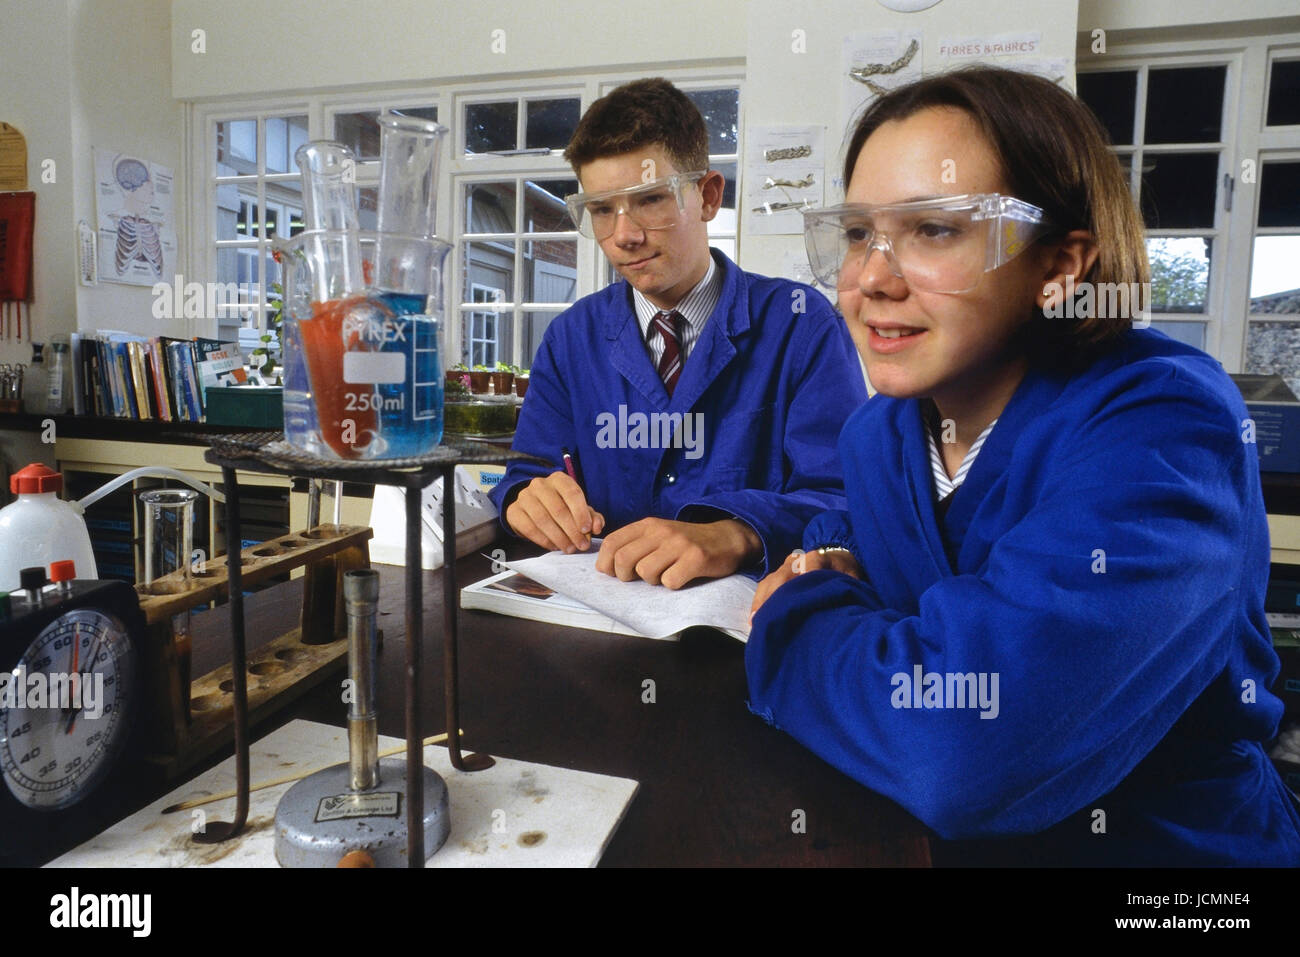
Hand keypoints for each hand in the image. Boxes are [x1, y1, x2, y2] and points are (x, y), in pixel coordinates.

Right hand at [505, 471, 605, 552]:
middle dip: (572, 531)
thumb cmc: (561, 506)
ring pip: (543, 520)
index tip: (588, 530)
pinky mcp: (514, 511)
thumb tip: (597, 527)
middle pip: (558, 509)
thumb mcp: (578, 508)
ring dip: (559, 538)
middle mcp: (540, 484)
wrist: (531, 508)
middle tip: (581, 545)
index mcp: (559, 479)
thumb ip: (592, 517)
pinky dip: (544, 540)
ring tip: (569, 548)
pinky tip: (554, 546)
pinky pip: (529, 528)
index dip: (581, 513)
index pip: (572, 493)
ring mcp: (524, 497)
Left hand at [594, 517, 761, 589]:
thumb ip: (634, 545)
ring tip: (665, 575)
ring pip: (645, 572)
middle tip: (637, 579)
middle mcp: (661, 531)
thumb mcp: (658, 535)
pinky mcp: (696, 558)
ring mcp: (679, 544)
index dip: (606, 563)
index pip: (612, 542)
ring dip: (652, 581)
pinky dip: (673, 585)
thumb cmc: (686, 543)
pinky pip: (670, 582)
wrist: (727, 538)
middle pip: (624, 559)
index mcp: (648, 525)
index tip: (612, 573)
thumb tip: (605, 567)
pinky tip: (682, 578)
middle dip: (625, 576)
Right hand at [750, 547, 863, 620]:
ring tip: (756, 621)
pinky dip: (759, 600)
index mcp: (818, 558)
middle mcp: (798, 560)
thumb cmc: (843, 572)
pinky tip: (754, 617)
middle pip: (782, 576)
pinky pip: (765, 585)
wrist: (836, 558)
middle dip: (773, 596)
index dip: (804, 580)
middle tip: (765, 617)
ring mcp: (786, 566)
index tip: (796, 600)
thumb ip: (849, 587)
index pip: (810, 566)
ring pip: (770, 581)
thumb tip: (845, 606)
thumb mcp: (851, 577)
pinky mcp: (779, 573)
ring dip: (762, 601)